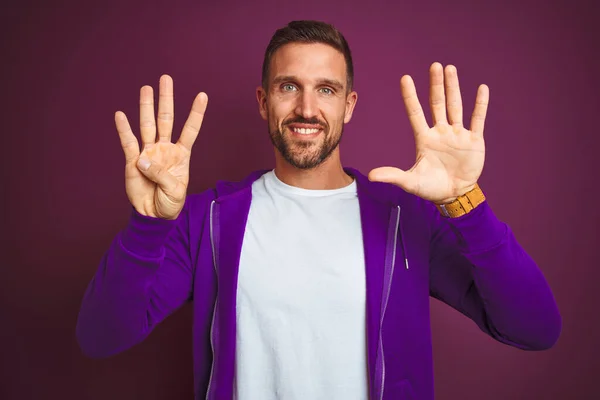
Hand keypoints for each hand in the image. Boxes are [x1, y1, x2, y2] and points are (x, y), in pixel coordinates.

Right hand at [115, 75, 207, 219]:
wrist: (153, 215)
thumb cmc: (170, 202)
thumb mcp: (174, 191)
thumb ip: (161, 175)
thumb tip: (142, 160)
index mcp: (181, 154)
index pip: (190, 129)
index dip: (196, 113)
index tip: (202, 95)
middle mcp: (165, 148)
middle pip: (166, 119)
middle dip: (166, 99)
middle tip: (165, 79)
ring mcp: (148, 152)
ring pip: (147, 125)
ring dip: (146, 107)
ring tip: (146, 88)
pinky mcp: (133, 161)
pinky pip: (128, 143)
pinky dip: (124, 129)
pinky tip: (121, 115)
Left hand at [368, 62, 488, 203]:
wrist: (454, 196)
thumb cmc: (430, 188)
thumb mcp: (410, 182)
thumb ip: (393, 176)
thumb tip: (371, 176)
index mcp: (424, 138)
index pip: (416, 112)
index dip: (411, 96)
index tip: (405, 78)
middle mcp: (440, 132)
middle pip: (437, 103)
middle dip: (436, 85)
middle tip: (434, 66)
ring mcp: (457, 135)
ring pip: (455, 106)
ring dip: (454, 88)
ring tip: (450, 69)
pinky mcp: (474, 141)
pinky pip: (477, 119)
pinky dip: (480, 105)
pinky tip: (481, 88)